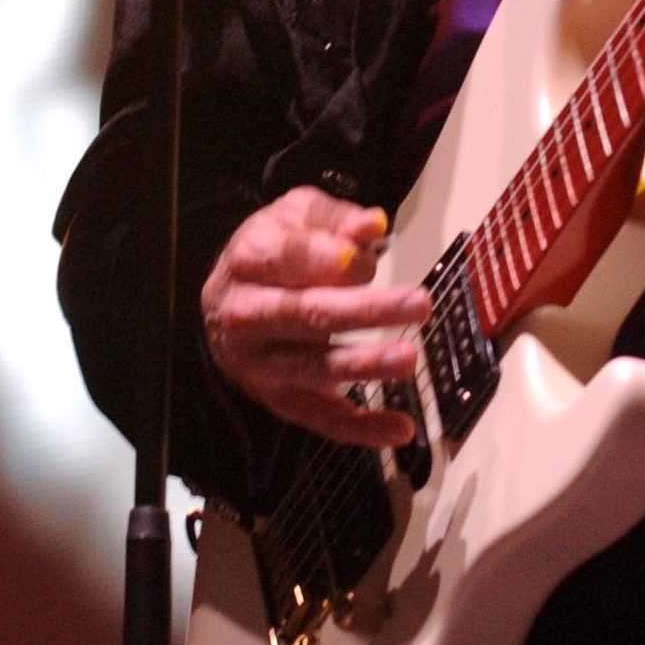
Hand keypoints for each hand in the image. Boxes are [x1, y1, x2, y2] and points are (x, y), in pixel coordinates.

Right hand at [201, 187, 429, 447]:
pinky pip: (321, 418)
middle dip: (365, 311)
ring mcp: (261, 364)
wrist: (226, 301)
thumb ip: (335, 220)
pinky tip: (400, 428)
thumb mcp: (295, 215)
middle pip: (307, 313)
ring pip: (315, 369)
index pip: (287, 257)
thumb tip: (373, 225)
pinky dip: (361, 428)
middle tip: (418, 302)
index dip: (325, 259)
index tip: (362, 259)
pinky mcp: (278, 399)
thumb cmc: (271, 251)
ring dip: (365, 366)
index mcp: (249, 260)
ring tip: (408, 358)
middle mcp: (247, 315)